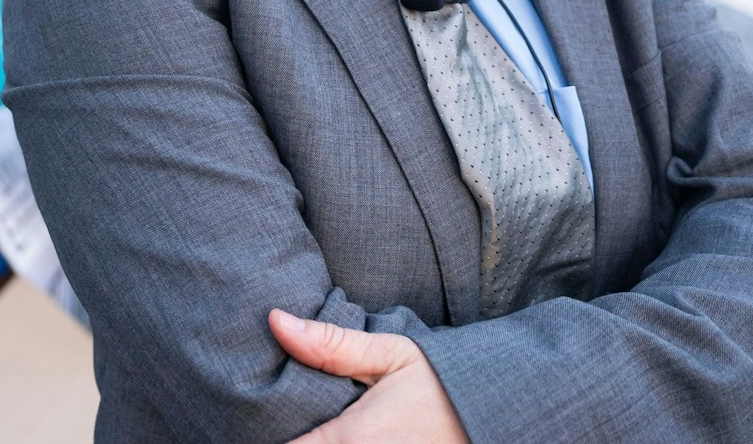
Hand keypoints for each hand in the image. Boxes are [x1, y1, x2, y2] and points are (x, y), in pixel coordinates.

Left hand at [269, 310, 468, 443]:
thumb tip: (276, 320)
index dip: (267, 434)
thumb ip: (331, 345)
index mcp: (351, 441)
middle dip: (289, 438)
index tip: (258, 417)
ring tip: (308, 427)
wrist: (493, 414)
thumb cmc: (443, 385)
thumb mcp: (392, 354)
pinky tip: (334, 437)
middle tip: (287, 419)